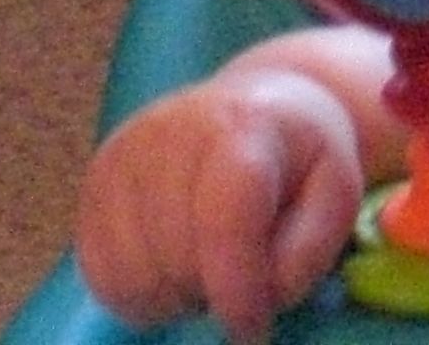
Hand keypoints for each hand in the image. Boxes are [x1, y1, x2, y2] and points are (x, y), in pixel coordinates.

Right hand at [74, 69, 364, 344]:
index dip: (237, 286)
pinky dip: (139, 293)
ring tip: (209, 266)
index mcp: (242, 126)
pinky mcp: (94, 182)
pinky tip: (173, 266)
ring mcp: (124, 154)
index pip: (226, 218)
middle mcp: (170, 131)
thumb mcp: (334, 194)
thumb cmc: (297, 160)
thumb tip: (256, 302)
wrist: (252, 106)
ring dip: (176, 295)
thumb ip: (306, 253)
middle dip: (214, 291)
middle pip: (177, 256)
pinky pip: (101, 276)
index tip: (253, 329)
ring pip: (134, 276)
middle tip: (241, 277)